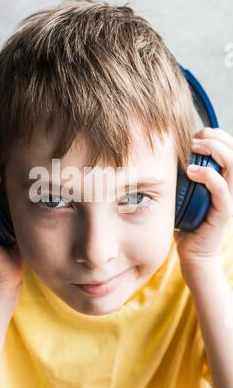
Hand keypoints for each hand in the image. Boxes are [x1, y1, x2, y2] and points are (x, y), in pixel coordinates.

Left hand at [174, 127, 232, 269]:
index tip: (193, 134)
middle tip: (193, 139)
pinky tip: (191, 171)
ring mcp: (230, 197)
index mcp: (223, 178)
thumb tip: (160, 155)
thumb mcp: (183, 192)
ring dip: (214, 150)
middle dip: (215, 137)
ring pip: (232, 164)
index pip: (229, 147)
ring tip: (194, 148)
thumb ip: (180, 175)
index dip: (214, 135)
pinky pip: (222, 188)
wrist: (193, 253)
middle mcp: (231, 185)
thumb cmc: (185, 222)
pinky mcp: (224, 211)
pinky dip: (208, 175)